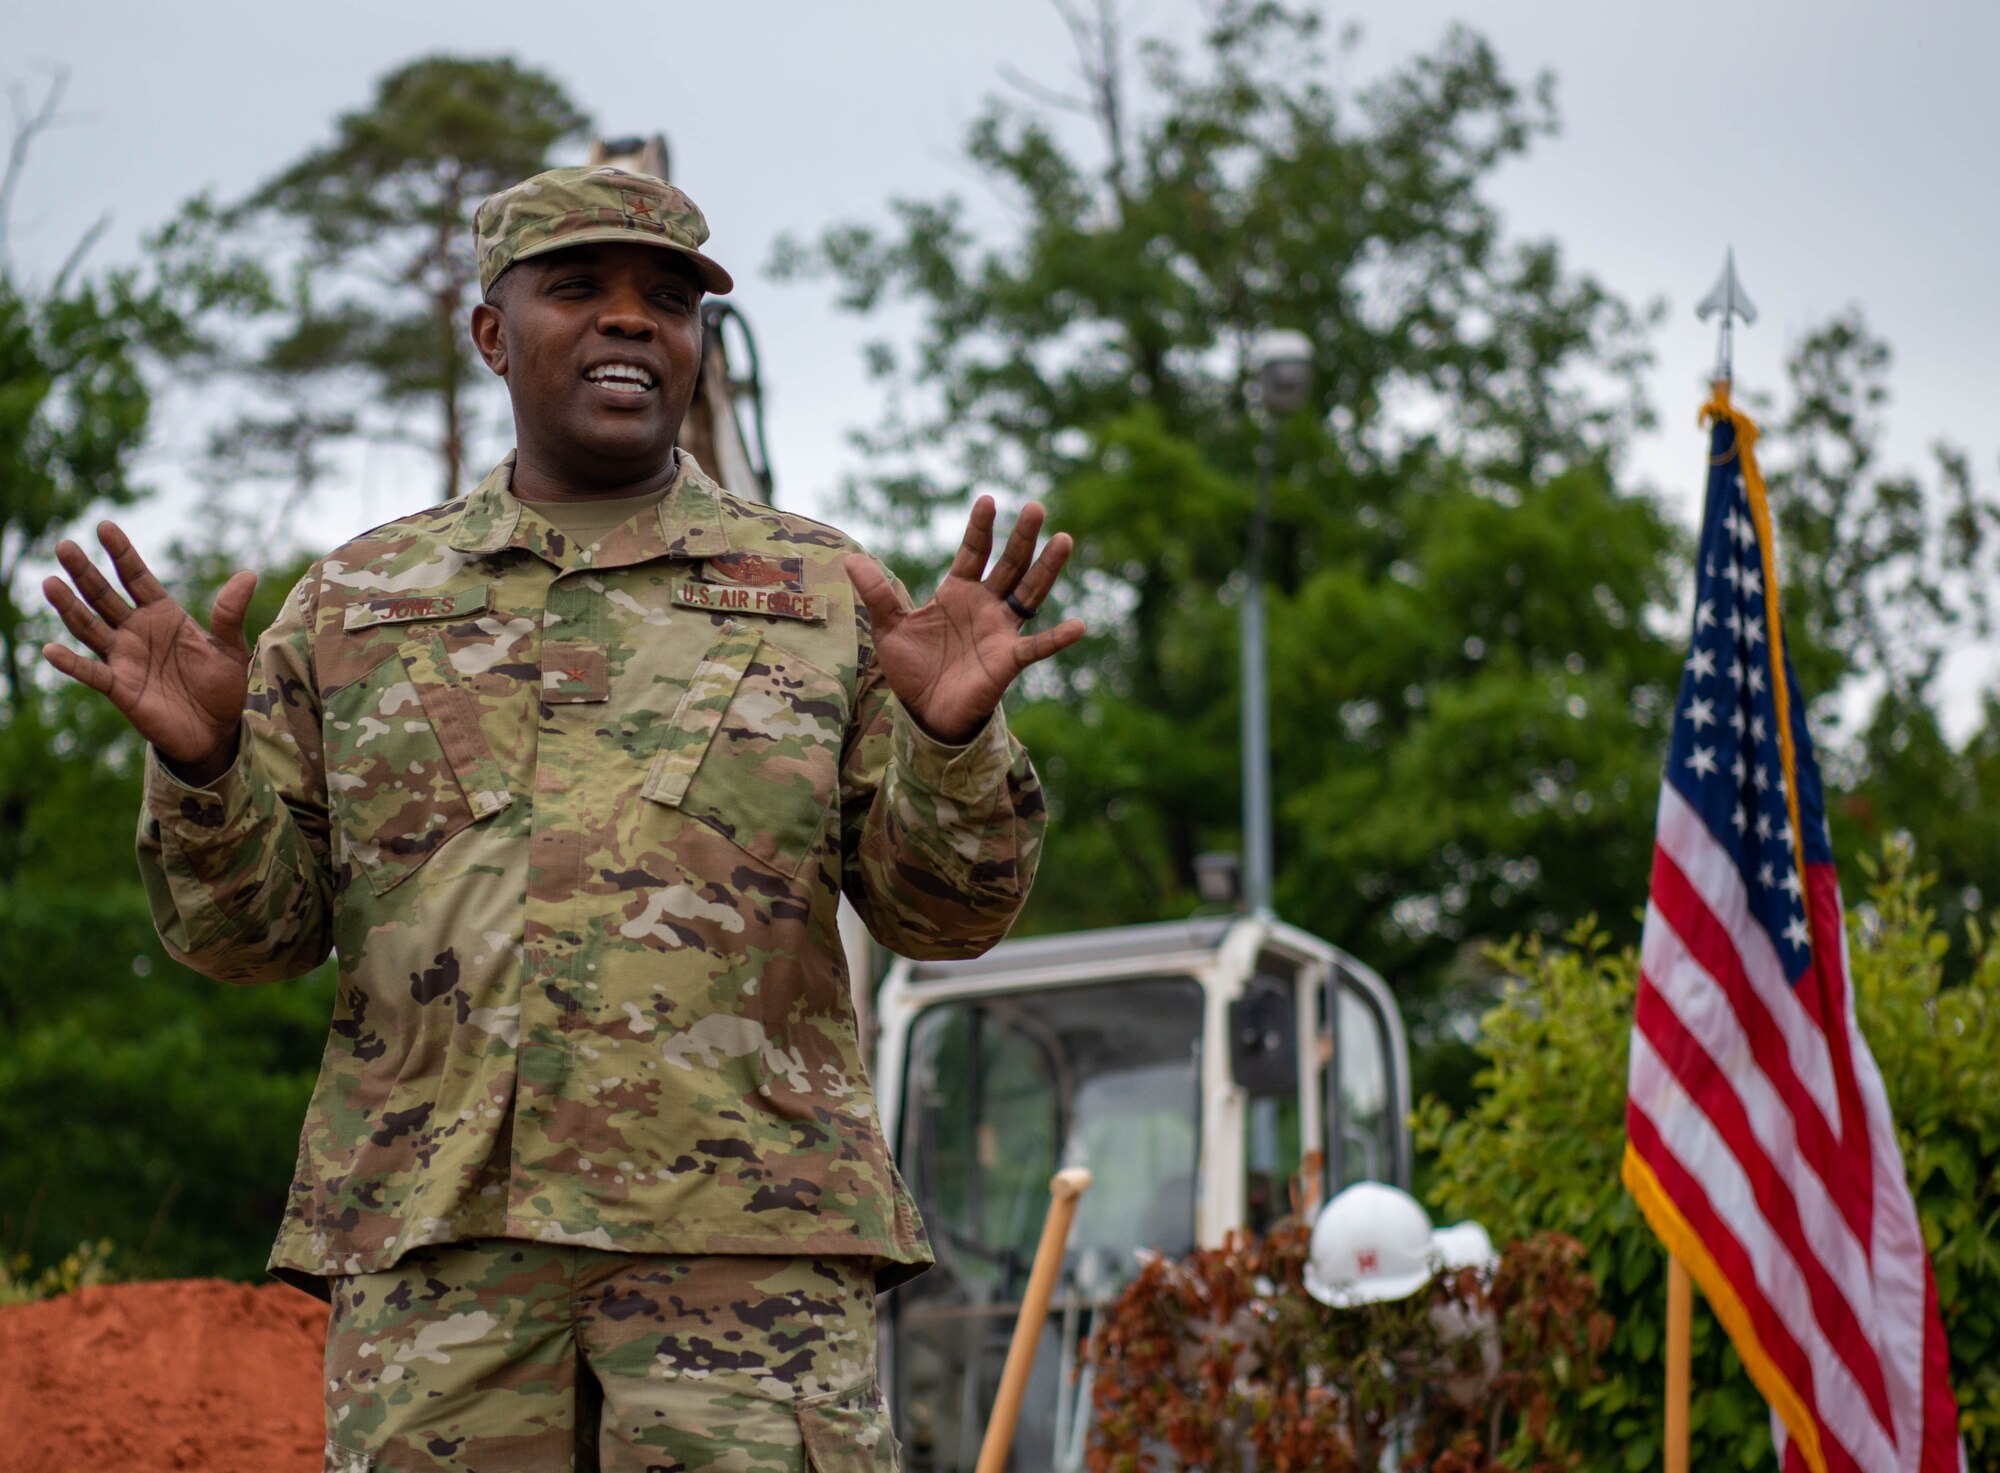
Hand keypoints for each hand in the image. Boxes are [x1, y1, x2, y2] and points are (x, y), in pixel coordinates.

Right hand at [41, 522, 258, 784]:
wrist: (218, 730)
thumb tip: (249, 574)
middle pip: (105, 596)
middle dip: (85, 572)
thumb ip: (229, 613)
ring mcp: (124, 658)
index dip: (122, 554)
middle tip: (65, 545)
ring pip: (90, 628)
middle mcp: (137, 632)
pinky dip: (71, 663)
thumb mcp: (231, 647)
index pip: (137, 578)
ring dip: (70, 607)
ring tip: (50, 582)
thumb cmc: (223, 685)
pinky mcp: (120, 688)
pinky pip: (91, 673)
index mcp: (163, 615)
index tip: (104, 526)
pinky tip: (50, 650)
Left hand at [843, 497, 1085, 743]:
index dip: (981, 528)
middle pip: (1009, 564)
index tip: (988, 500)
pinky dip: (1057, 638)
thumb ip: (877, 594)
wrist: (924, 712)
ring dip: (1047, 568)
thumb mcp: (889, 627)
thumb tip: (848, 559)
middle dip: (1022, 537)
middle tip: (1036, 507)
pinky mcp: (1008, 660)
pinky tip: (1079, 626)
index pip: (973, 552)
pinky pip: (1037, 647)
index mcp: (958, 591)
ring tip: (1064, 539)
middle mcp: (985, 605)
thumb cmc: (912, 668)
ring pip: (1030, 594)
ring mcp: (1000, 631)